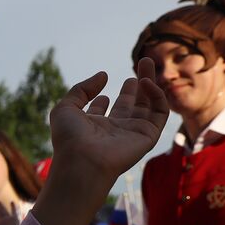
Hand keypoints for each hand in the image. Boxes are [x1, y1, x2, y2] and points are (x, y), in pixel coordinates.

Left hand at [32, 60, 168, 224]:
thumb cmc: (70, 138)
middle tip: (141, 63)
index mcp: (94, 127)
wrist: (82, 161)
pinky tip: (146, 82)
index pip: (103, 111)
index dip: (103, 99)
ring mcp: (132, 133)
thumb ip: (81, 89)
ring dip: (150, 83)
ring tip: (146, 62)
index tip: (103, 82)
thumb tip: (102, 75)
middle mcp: (115, 130)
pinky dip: (156, 95)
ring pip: (148, 106)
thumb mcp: (66, 108)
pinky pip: (159, 113)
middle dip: (136, 85)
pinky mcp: (147, 136)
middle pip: (130, 105)